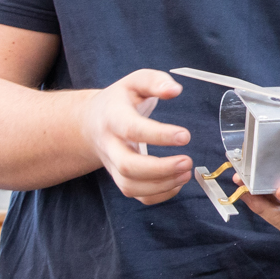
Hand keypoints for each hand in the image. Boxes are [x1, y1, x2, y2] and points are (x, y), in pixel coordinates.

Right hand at [75, 70, 192, 203]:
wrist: (92, 122)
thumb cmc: (120, 100)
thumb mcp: (135, 82)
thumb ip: (155, 82)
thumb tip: (175, 90)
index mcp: (113, 117)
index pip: (132, 129)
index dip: (159, 135)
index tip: (185, 136)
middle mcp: (110, 145)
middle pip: (128, 166)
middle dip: (160, 168)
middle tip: (187, 161)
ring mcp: (113, 165)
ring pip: (131, 186)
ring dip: (162, 185)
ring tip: (187, 172)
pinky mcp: (121, 178)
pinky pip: (137, 197)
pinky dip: (159, 196)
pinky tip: (177, 182)